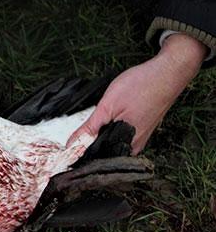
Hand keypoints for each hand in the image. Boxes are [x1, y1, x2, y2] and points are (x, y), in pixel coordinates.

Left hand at [68, 33, 206, 154]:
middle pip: (104, 153)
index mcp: (125, 145)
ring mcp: (139, 138)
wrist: (168, 72)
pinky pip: (120, 137)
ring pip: (111, 144)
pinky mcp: (142, 130)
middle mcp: (134, 146)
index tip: (63, 155)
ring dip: (98, 139)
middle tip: (71, 142)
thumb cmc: (142, 86)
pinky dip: (109, 131)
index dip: (79, 156)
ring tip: (86, 131)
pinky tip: (104, 123)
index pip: (96, 159)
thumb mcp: (108, 106)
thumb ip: (90, 127)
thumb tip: (72, 144)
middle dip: (87, 148)